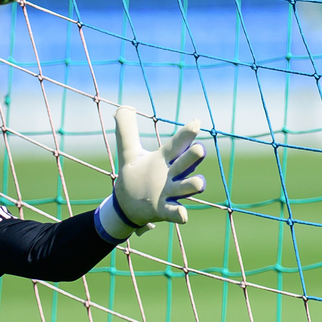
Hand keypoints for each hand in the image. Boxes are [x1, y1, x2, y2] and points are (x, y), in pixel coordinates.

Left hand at [94, 106, 205, 243]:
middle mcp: (171, 174)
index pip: (177, 144)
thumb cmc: (135, 174)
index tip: (196, 122)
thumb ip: (126, 130)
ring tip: (199, 182)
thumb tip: (123, 106)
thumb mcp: (128, 151)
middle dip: (193, 157)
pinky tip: (183, 215)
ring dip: (193, 185)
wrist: (127, 203)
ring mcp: (170, 192)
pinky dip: (179, 213)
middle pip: (186, 163)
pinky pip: (175, 212)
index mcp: (164, 158)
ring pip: (186, 187)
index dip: (186, 134)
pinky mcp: (164, 209)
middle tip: (199, 149)